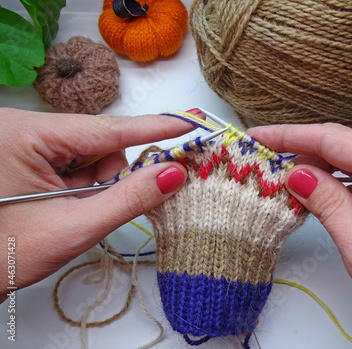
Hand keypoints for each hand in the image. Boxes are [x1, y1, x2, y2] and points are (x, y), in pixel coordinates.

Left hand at [0, 108, 191, 300]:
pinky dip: (82, 182)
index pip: (106, 128)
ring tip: (70, 208)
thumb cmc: (4, 254)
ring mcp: (22, 140)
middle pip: (97, 140)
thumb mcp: (73, 227)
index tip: (188, 123)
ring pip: (88, 151)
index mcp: (25, 135)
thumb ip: (129, 198)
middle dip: (109, 172)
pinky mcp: (25, 153)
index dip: (153, 127)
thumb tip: (173, 173)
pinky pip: (73, 159)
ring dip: (95, 180)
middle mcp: (21, 128)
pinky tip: (65, 201)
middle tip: (97, 201)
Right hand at [249, 123, 351, 348]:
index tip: (260, 136)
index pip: (337, 139)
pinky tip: (326, 204)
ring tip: (289, 186)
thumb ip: (329, 205)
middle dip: (306, 156)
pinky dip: (350, 194)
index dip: (291, 136)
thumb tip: (298, 175)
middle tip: (268, 163)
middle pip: (350, 151)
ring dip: (327, 178)